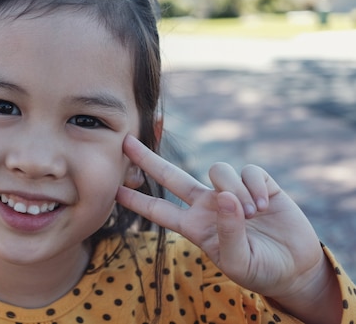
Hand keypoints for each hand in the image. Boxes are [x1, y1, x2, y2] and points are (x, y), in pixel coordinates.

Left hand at [116, 135, 333, 302]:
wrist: (295, 267)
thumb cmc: (260, 269)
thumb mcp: (238, 261)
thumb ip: (228, 233)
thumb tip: (223, 198)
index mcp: (195, 226)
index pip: (159, 211)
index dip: (137, 201)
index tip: (114, 190)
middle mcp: (207, 204)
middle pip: (171, 175)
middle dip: (148, 158)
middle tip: (125, 141)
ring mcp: (230, 191)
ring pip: (217, 170)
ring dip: (234, 190)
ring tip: (252, 215)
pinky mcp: (257, 183)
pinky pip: (247, 170)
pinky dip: (254, 186)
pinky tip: (264, 205)